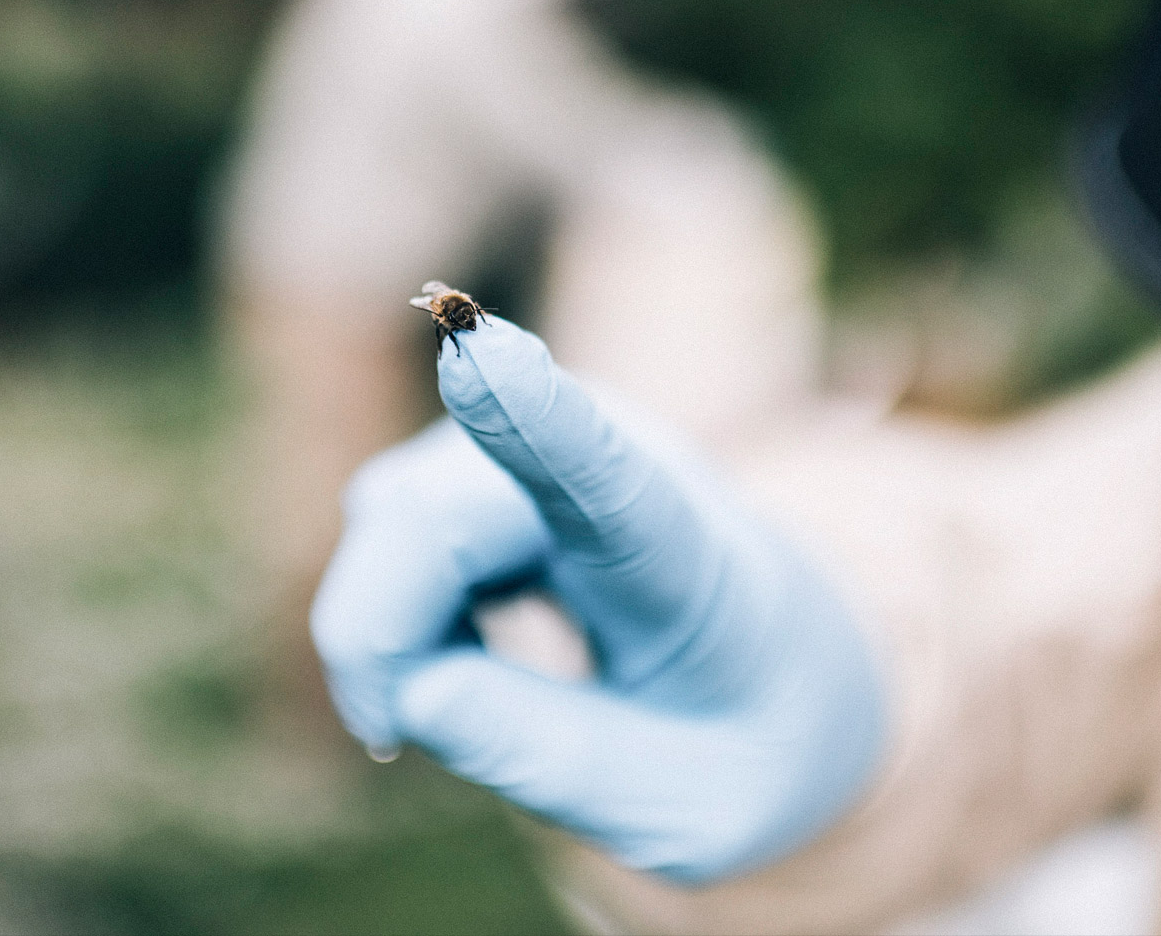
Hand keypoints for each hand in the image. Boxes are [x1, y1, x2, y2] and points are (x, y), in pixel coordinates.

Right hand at [311, 315, 885, 883]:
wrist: (780, 671)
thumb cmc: (739, 740)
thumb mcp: (687, 811)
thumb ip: (560, 764)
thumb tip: (414, 694)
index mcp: (695, 567)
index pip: (613, 485)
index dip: (538, 420)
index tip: (475, 349)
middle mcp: (625, 470)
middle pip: (447, 512)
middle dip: (379, 624)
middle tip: (388, 735)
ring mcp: (552, 448)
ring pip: (401, 509)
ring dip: (392, 623)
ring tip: (482, 704)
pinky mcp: (494, 458)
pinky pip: (393, 522)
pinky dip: (400, 607)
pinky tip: (471, 653)